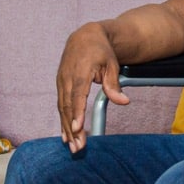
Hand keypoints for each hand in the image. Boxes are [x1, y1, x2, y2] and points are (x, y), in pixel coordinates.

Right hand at [55, 23, 127, 151]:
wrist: (85, 36)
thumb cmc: (101, 51)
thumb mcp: (112, 64)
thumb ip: (114, 85)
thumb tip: (124, 102)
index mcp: (80, 71)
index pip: (77, 95)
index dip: (77, 112)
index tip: (77, 128)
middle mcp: (67, 77)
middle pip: (68, 106)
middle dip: (72, 129)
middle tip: (78, 147)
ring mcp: (61, 81)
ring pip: (62, 108)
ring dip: (67, 129)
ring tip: (72, 146)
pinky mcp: (60, 84)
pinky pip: (60, 105)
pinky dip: (63, 121)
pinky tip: (65, 135)